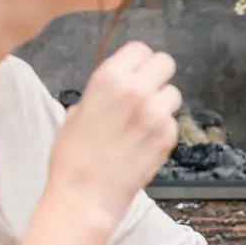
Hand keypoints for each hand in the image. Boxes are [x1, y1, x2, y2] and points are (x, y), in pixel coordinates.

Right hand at [47, 41, 182, 229]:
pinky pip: (173, 122)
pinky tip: (144, 142)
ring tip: (144, 121)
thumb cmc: (72, 156)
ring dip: (162, 103)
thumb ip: (101, 95)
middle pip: (165, 63)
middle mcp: (138, 90)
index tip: (134, 72)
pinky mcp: (169, 138)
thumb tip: (114, 92)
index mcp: (109, 78)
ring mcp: (157, 115)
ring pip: (173, 94)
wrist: (86, 195)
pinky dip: (163, 129)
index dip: (137, 61)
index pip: (140, 49)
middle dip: (157, 75)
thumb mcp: (76, 112)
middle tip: (146, 90)